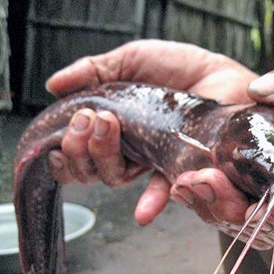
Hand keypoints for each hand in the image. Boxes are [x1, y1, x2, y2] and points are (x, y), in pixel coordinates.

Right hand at [46, 39, 257, 224]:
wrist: (220, 72)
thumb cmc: (177, 68)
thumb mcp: (130, 60)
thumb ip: (94, 71)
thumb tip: (53, 85)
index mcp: (111, 127)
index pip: (77, 150)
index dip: (64, 148)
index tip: (64, 127)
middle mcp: (127, 149)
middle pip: (90, 168)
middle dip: (79, 146)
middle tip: (89, 117)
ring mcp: (150, 160)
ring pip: (115, 177)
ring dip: (102, 156)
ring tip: (108, 125)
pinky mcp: (178, 167)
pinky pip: (163, 192)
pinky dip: (151, 202)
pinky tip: (142, 213)